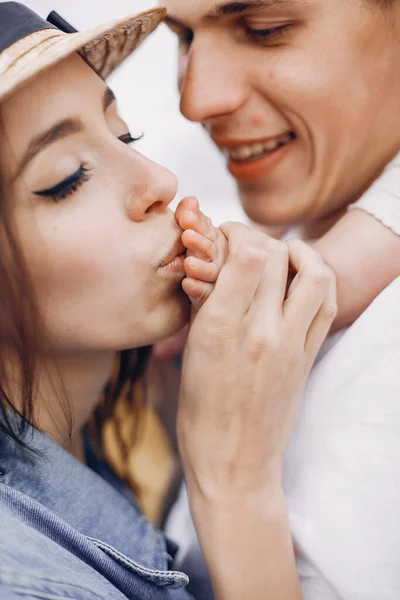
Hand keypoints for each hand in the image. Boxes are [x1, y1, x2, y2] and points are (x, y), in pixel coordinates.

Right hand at [178, 223, 336, 500]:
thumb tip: (213, 264)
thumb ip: (205, 305)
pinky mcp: (308, 357)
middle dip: (257, 238)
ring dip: (298, 252)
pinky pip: (326, 304)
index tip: (224, 237)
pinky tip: (299, 278)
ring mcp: (291, 345)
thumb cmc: (200, 413)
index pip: (246, 254)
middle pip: (275, 255)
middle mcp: (261, 332)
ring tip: (281, 253)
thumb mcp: (191, 354)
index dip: (235, 234)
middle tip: (244, 244)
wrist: (234, 464)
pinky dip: (317, 278)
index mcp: (220, 330)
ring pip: (314, 273)